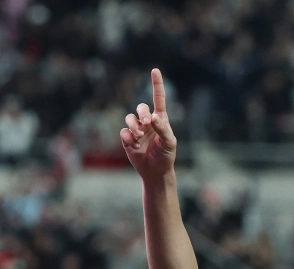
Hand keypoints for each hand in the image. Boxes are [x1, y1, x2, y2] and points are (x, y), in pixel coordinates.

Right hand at [120, 68, 176, 182]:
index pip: (158, 99)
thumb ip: (163, 129)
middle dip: (142, 113)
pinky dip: (128, 137)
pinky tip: (134, 145)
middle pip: (141, 107)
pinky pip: (124, 132)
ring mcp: (137, 130)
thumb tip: (154, 117)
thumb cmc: (166, 156)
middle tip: (147, 123)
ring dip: (133, 125)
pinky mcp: (128, 139)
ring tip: (139, 135)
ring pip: (129, 118)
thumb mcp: (170, 143)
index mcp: (160, 120)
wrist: (156, 172)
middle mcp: (148, 122)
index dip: (157, 85)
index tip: (155, 70)